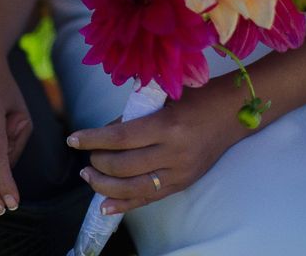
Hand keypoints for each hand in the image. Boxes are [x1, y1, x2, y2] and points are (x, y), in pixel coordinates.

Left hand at [67, 86, 248, 214]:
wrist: (232, 113)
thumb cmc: (194, 98)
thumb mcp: (161, 99)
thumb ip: (132, 115)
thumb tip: (104, 133)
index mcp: (166, 125)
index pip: (119, 137)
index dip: (92, 139)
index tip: (73, 139)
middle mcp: (174, 152)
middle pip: (123, 166)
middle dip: (97, 162)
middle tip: (86, 157)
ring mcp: (180, 172)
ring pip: (134, 188)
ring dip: (105, 185)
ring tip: (89, 176)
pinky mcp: (184, 184)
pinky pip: (150, 199)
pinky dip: (125, 204)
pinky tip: (104, 206)